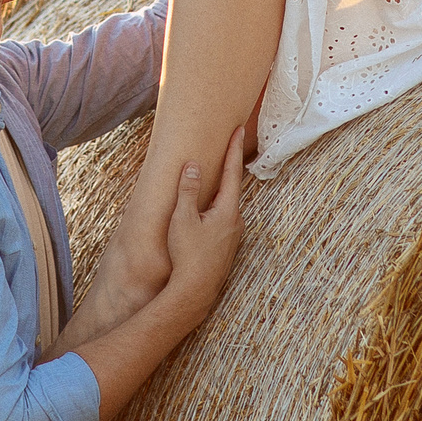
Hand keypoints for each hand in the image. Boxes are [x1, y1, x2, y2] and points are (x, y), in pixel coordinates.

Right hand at [162, 126, 247, 318]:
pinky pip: (220, 220)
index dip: (233, 149)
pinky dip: (213, 210)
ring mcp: (232, 236)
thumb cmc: (187, 254)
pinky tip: (201, 214)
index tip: (238, 129)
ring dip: (216, 193)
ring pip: (224, 207)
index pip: (232, 172)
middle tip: (225, 147)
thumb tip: (193, 166)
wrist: (194, 291)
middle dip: (226, 169)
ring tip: (206, 180)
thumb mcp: (183, 218)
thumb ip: (188, 190)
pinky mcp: (225, 247)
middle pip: (230, 188)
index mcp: (227, 210)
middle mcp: (235, 221)